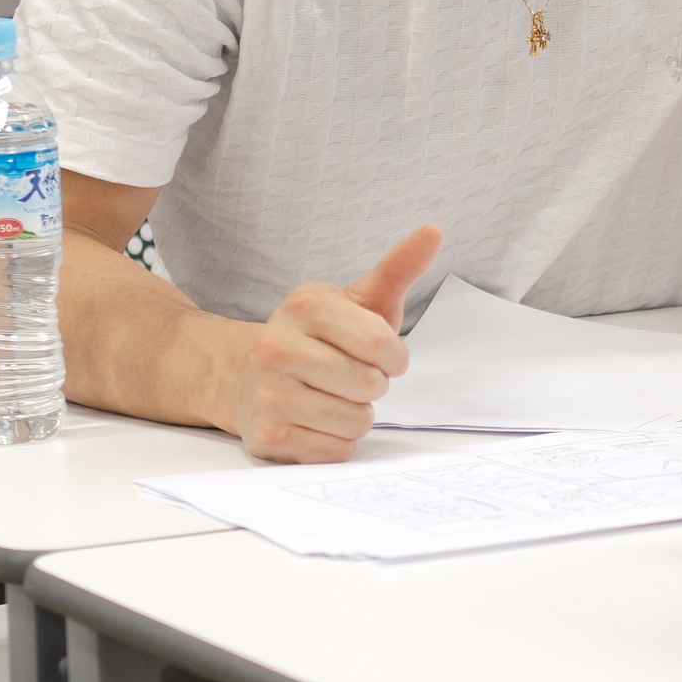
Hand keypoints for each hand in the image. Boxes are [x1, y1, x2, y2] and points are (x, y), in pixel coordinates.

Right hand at [227, 225, 441, 462]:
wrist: (247, 376)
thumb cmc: (320, 338)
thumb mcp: (360, 299)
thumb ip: (399, 267)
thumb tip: (434, 230)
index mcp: (305, 305)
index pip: (381, 344)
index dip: (393, 356)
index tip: (381, 354)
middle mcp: (276, 346)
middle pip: (369, 385)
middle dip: (373, 386)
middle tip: (349, 376)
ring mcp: (266, 393)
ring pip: (355, 422)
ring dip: (356, 416)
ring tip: (331, 398)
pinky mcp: (266, 436)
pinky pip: (335, 451)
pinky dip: (335, 442)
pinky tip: (313, 421)